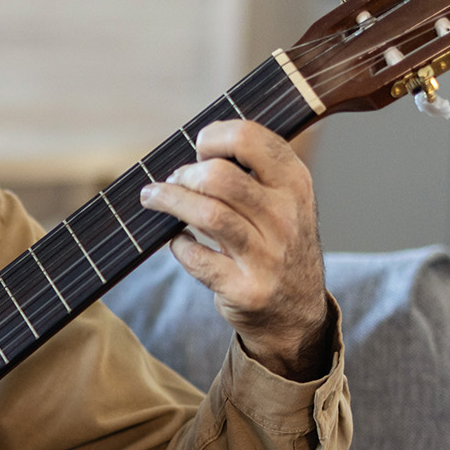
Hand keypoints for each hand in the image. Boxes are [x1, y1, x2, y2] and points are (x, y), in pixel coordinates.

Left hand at [138, 120, 332, 379]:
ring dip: (169, 201)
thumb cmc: (277, 244)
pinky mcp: (245, 289)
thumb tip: (197, 145)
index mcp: (295, 184)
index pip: (251, 138)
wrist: (297, 313)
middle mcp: (286, 217)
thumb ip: (254, 172)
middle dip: (185, 174)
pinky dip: (177, 244)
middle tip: (174, 180)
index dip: (214, 137)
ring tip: (153, 197)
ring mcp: (267, 256)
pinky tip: (178, 239)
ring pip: (207, 214)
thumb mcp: (285, 202)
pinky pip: (195, 256)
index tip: (199, 148)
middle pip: (220, 176)